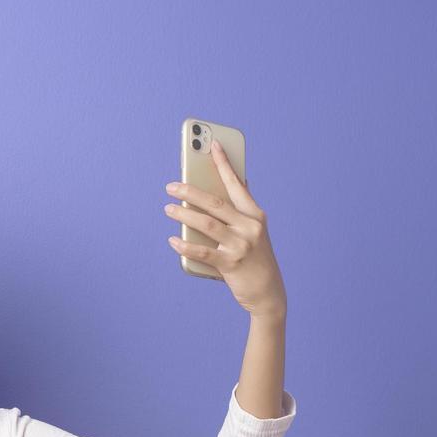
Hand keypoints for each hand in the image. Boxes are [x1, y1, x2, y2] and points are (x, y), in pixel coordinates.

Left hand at [164, 138, 286, 318]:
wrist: (268, 292)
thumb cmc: (255, 258)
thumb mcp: (253, 231)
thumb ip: (240, 210)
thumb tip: (228, 184)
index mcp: (255, 214)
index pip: (236, 183)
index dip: (223, 163)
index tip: (212, 144)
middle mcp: (249, 226)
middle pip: (214, 202)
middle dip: (190, 191)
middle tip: (171, 187)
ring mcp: (240, 245)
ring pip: (206, 224)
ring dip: (183, 214)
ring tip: (168, 209)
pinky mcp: (231, 264)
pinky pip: (202, 252)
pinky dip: (185, 245)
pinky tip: (173, 240)